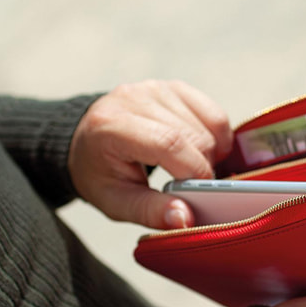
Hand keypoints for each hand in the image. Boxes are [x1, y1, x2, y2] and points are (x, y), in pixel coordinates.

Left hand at [68, 81, 232, 228]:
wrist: (87, 140)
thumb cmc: (100, 172)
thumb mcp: (115, 202)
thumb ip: (150, 211)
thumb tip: (185, 218)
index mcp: (112, 126)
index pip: (168, 143)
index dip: (193, 171)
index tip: (199, 193)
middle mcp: (135, 99)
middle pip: (193, 136)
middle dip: (203, 167)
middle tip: (192, 187)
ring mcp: (157, 89)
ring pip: (209, 125)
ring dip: (211, 155)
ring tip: (191, 170)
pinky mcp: (175, 88)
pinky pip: (214, 114)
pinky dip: (218, 138)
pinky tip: (203, 152)